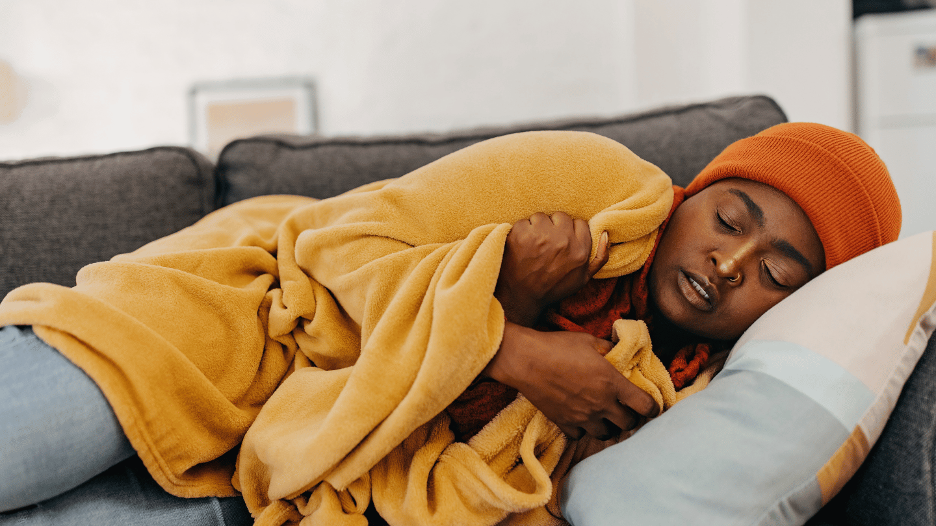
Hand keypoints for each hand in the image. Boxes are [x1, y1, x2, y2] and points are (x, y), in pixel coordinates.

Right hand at [484, 322, 658, 439]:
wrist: (525, 359)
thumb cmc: (557, 346)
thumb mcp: (588, 340)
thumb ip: (608, 348)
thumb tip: (619, 349)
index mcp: (612, 383)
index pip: (646, 406)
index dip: (653, 407)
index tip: (650, 405)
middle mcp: (601, 404)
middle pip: (629, 424)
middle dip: (631, 417)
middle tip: (625, 408)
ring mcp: (582, 416)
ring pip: (606, 434)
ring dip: (608, 426)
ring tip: (603, 414)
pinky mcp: (564, 423)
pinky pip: (580, 436)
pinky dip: (583, 430)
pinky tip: (580, 417)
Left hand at [495, 212, 609, 325]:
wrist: (522, 297)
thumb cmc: (553, 288)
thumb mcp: (583, 279)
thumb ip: (600, 258)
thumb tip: (606, 234)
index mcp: (580, 251)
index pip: (579, 223)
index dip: (570, 231)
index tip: (562, 241)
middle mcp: (562, 241)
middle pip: (561, 217)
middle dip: (554, 227)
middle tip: (546, 243)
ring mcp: (540, 236)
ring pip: (541, 217)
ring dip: (537, 227)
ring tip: (533, 245)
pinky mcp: (521, 234)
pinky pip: (523, 222)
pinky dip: (521, 231)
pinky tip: (521, 246)